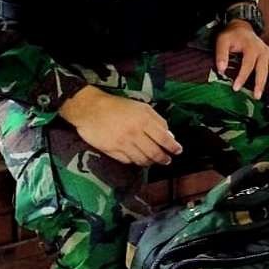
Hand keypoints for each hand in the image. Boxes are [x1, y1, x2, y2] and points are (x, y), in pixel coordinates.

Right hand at [58, 86, 182, 166]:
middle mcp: (135, 133)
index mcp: (144, 120)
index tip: (178, 151)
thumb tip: (169, 135)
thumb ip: (157, 120)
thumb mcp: (141, 107)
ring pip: (142, 159)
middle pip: (154, 152)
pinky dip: (135, 161)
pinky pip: (128, 161)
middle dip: (163, 158)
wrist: (90, 109)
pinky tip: (137, 159)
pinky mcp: (112, 150)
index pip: (164, 138)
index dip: (173, 147)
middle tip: (167, 160)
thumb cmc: (118, 106)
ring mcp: (123, 143)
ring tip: (153, 161)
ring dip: (150, 162)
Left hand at [215, 20, 268, 99]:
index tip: (236, 88)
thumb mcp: (222, 41)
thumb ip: (221, 55)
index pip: (248, 64)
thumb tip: (221, 70)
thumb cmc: (232, 36)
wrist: (242, 28)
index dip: (242, 77)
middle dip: (261, 83)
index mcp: (251, 47)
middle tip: (257, 96)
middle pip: (264, 69)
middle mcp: (264, 50)